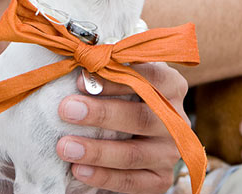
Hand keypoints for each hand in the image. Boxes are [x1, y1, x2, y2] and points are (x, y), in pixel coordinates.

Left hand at [56, 63, 186, 193]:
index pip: (150, 78)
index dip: (116, 80)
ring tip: (65, 146)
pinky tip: (78, 170)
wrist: (143, 127)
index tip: (81, 79)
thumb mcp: (126, 75)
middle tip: (66, 109)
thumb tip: (78, 60)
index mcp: (172, 86)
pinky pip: (131, 182)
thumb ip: (110, 68)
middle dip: (101, 114)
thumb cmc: (128, 93)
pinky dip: (103, 177)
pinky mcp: (160, 179)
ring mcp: (170, 152)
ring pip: (133, 154)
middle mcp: (177, 120)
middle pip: (141, 118)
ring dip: (97, 151)